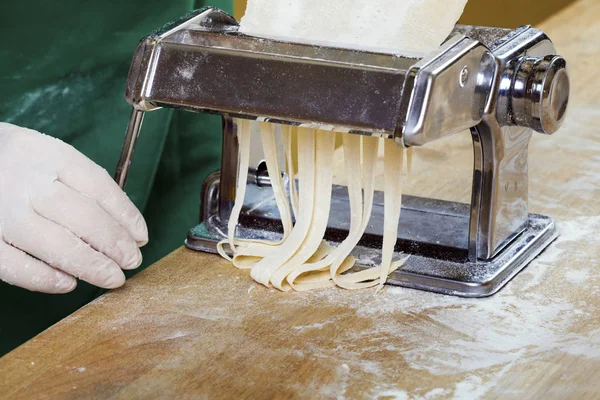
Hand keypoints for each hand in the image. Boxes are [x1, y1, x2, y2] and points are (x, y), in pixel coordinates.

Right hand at [0, 123, 147, 293]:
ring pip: (56, 244)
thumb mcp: (46, 157)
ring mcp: (2, 211)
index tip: (141, 236)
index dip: (125, 215)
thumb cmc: (14, 164)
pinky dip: (45, 279)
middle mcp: (25, 181)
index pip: (98, 187)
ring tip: (112, 277)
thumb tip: (124, 225)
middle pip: (83, 217)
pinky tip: (68, 283)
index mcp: (48, 155)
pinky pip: (15, 266)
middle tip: (132, 260)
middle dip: (115, 243)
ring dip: (91, 265)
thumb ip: (80, 184)